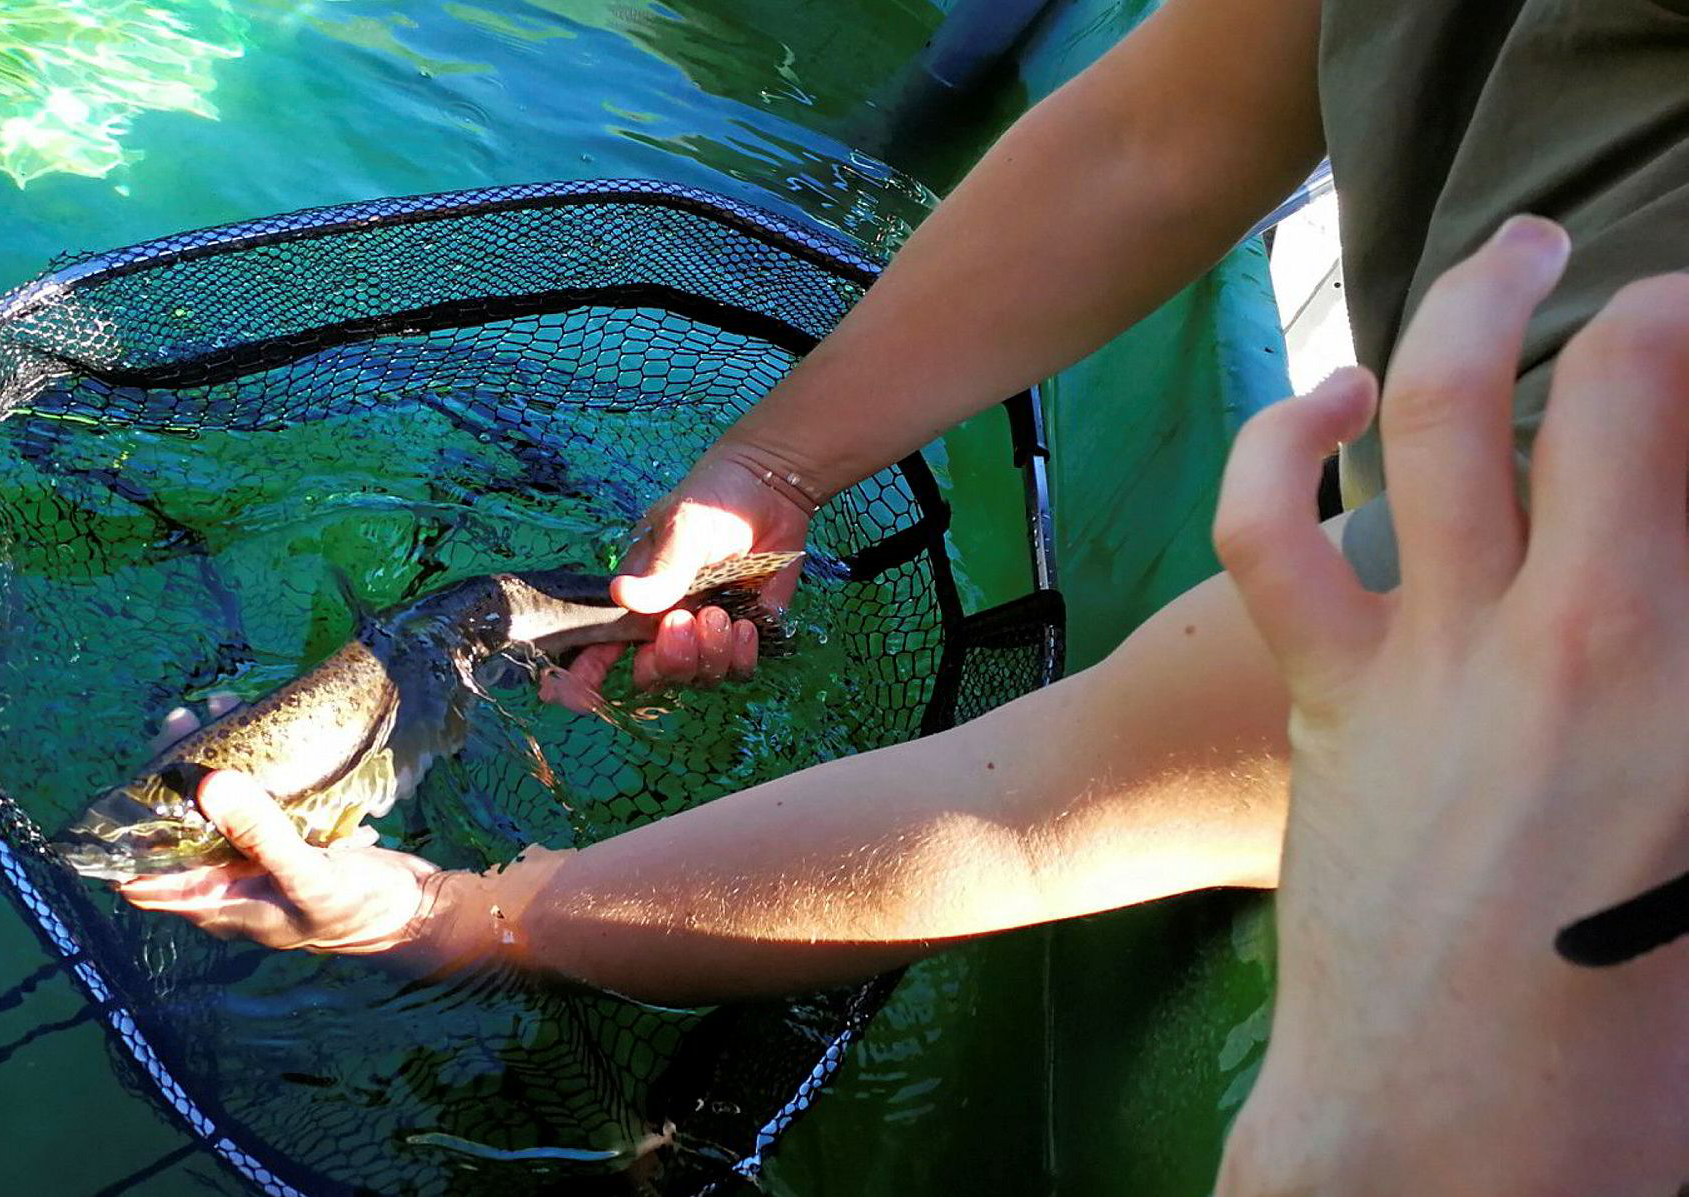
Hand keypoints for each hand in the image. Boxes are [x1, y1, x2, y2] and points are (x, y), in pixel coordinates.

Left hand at [113, 697, 443, 954]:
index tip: (126, 783)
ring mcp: (255, 861)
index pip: (146, 879)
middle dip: (174, 776)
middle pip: (177, 830)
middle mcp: (228, 884)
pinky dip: (250, 766)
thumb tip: (209, 784)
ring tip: (219, 709)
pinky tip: (257, 727)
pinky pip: (253, 799)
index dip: (125, 839)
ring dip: (212, 761)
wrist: (414, 911)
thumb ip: (259, 834)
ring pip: (215, 808)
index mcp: (219, 904)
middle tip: (181, 720)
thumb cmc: (356, 909)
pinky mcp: (284, 838)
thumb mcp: (306, 875)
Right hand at [542, 444, 816, 711]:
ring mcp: (707, 635)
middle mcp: (668, 626)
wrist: (770, 489)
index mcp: (638, 602)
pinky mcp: (746, 636)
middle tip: (683, 620)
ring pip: (697, 677)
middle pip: (654, 675)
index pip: (602, 648)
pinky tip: (747, 624)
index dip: (583, 679)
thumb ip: (661, 571)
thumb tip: (621, 594)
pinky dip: (741, 656)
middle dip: (667, 660)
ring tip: (719, 614)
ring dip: (708, 654)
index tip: (571, 698)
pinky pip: (738, 671)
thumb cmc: (712, 501)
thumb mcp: (682, 529)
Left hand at [1212, 218, 1688, 1192]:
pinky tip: (1336, 397)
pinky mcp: (1328, 695)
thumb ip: (1682, 703)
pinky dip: (1290, 438)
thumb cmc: (1636, 1035)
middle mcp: (1602, 643)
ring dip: (1480, 301)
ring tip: (1515, 248)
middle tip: (1665, 275)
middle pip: (1638, 387)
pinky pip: (1274, 526)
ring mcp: (1447, 659)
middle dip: (1658, 299)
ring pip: (1454, 409)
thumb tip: (1665, 629)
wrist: (1457, 1141)